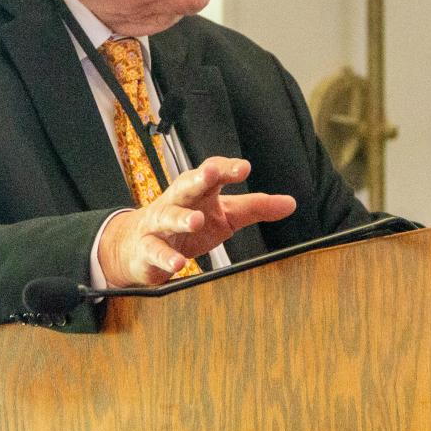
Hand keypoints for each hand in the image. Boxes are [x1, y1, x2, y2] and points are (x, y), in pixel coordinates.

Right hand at [98, 156, 296, 286]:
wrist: (139, 246)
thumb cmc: (189, 225)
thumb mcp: (226, 215)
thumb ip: (256, 208)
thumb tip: (291, 203)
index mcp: (199, 190)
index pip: (212, 172)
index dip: (226, 168)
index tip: (243, 168)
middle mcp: (178, 201)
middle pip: (187, 185)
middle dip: (199, 178)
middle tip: (211, 172)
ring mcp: (159, 224)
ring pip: (168, 215)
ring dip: (181, 218)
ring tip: (196, 220)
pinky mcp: (147, 248)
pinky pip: (155, 251)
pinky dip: (166, 257)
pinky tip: (178, 263)